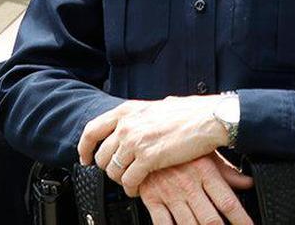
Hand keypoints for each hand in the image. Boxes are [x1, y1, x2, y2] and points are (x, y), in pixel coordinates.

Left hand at [79, 95, 228, 195]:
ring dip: (120, 180)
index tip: (85, 157)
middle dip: (108, 168)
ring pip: (113, 170)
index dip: (84, 147)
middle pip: (102, 155)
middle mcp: (127, 125)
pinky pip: (129, 180)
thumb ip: (141, 115)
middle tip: (118, 174)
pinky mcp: (148, 158)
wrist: (209, 119)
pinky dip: (131, 188)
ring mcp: (136, 141)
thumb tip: (137, 121)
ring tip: (131, 182)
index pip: (92, 129)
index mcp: (128, 110)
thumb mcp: (157, 106)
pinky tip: (138, 188)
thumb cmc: (190, 113)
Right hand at [138, 153, 253, 224]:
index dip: (241, 220)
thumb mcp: (206, 155)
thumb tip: (249, 183)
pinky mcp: (152, 199)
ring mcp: (170, 193)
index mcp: (206, 172)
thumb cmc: (181, 149)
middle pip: (210, 220)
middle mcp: (189, 184)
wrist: (146, 139)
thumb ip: (228, 173)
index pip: (228, 202)